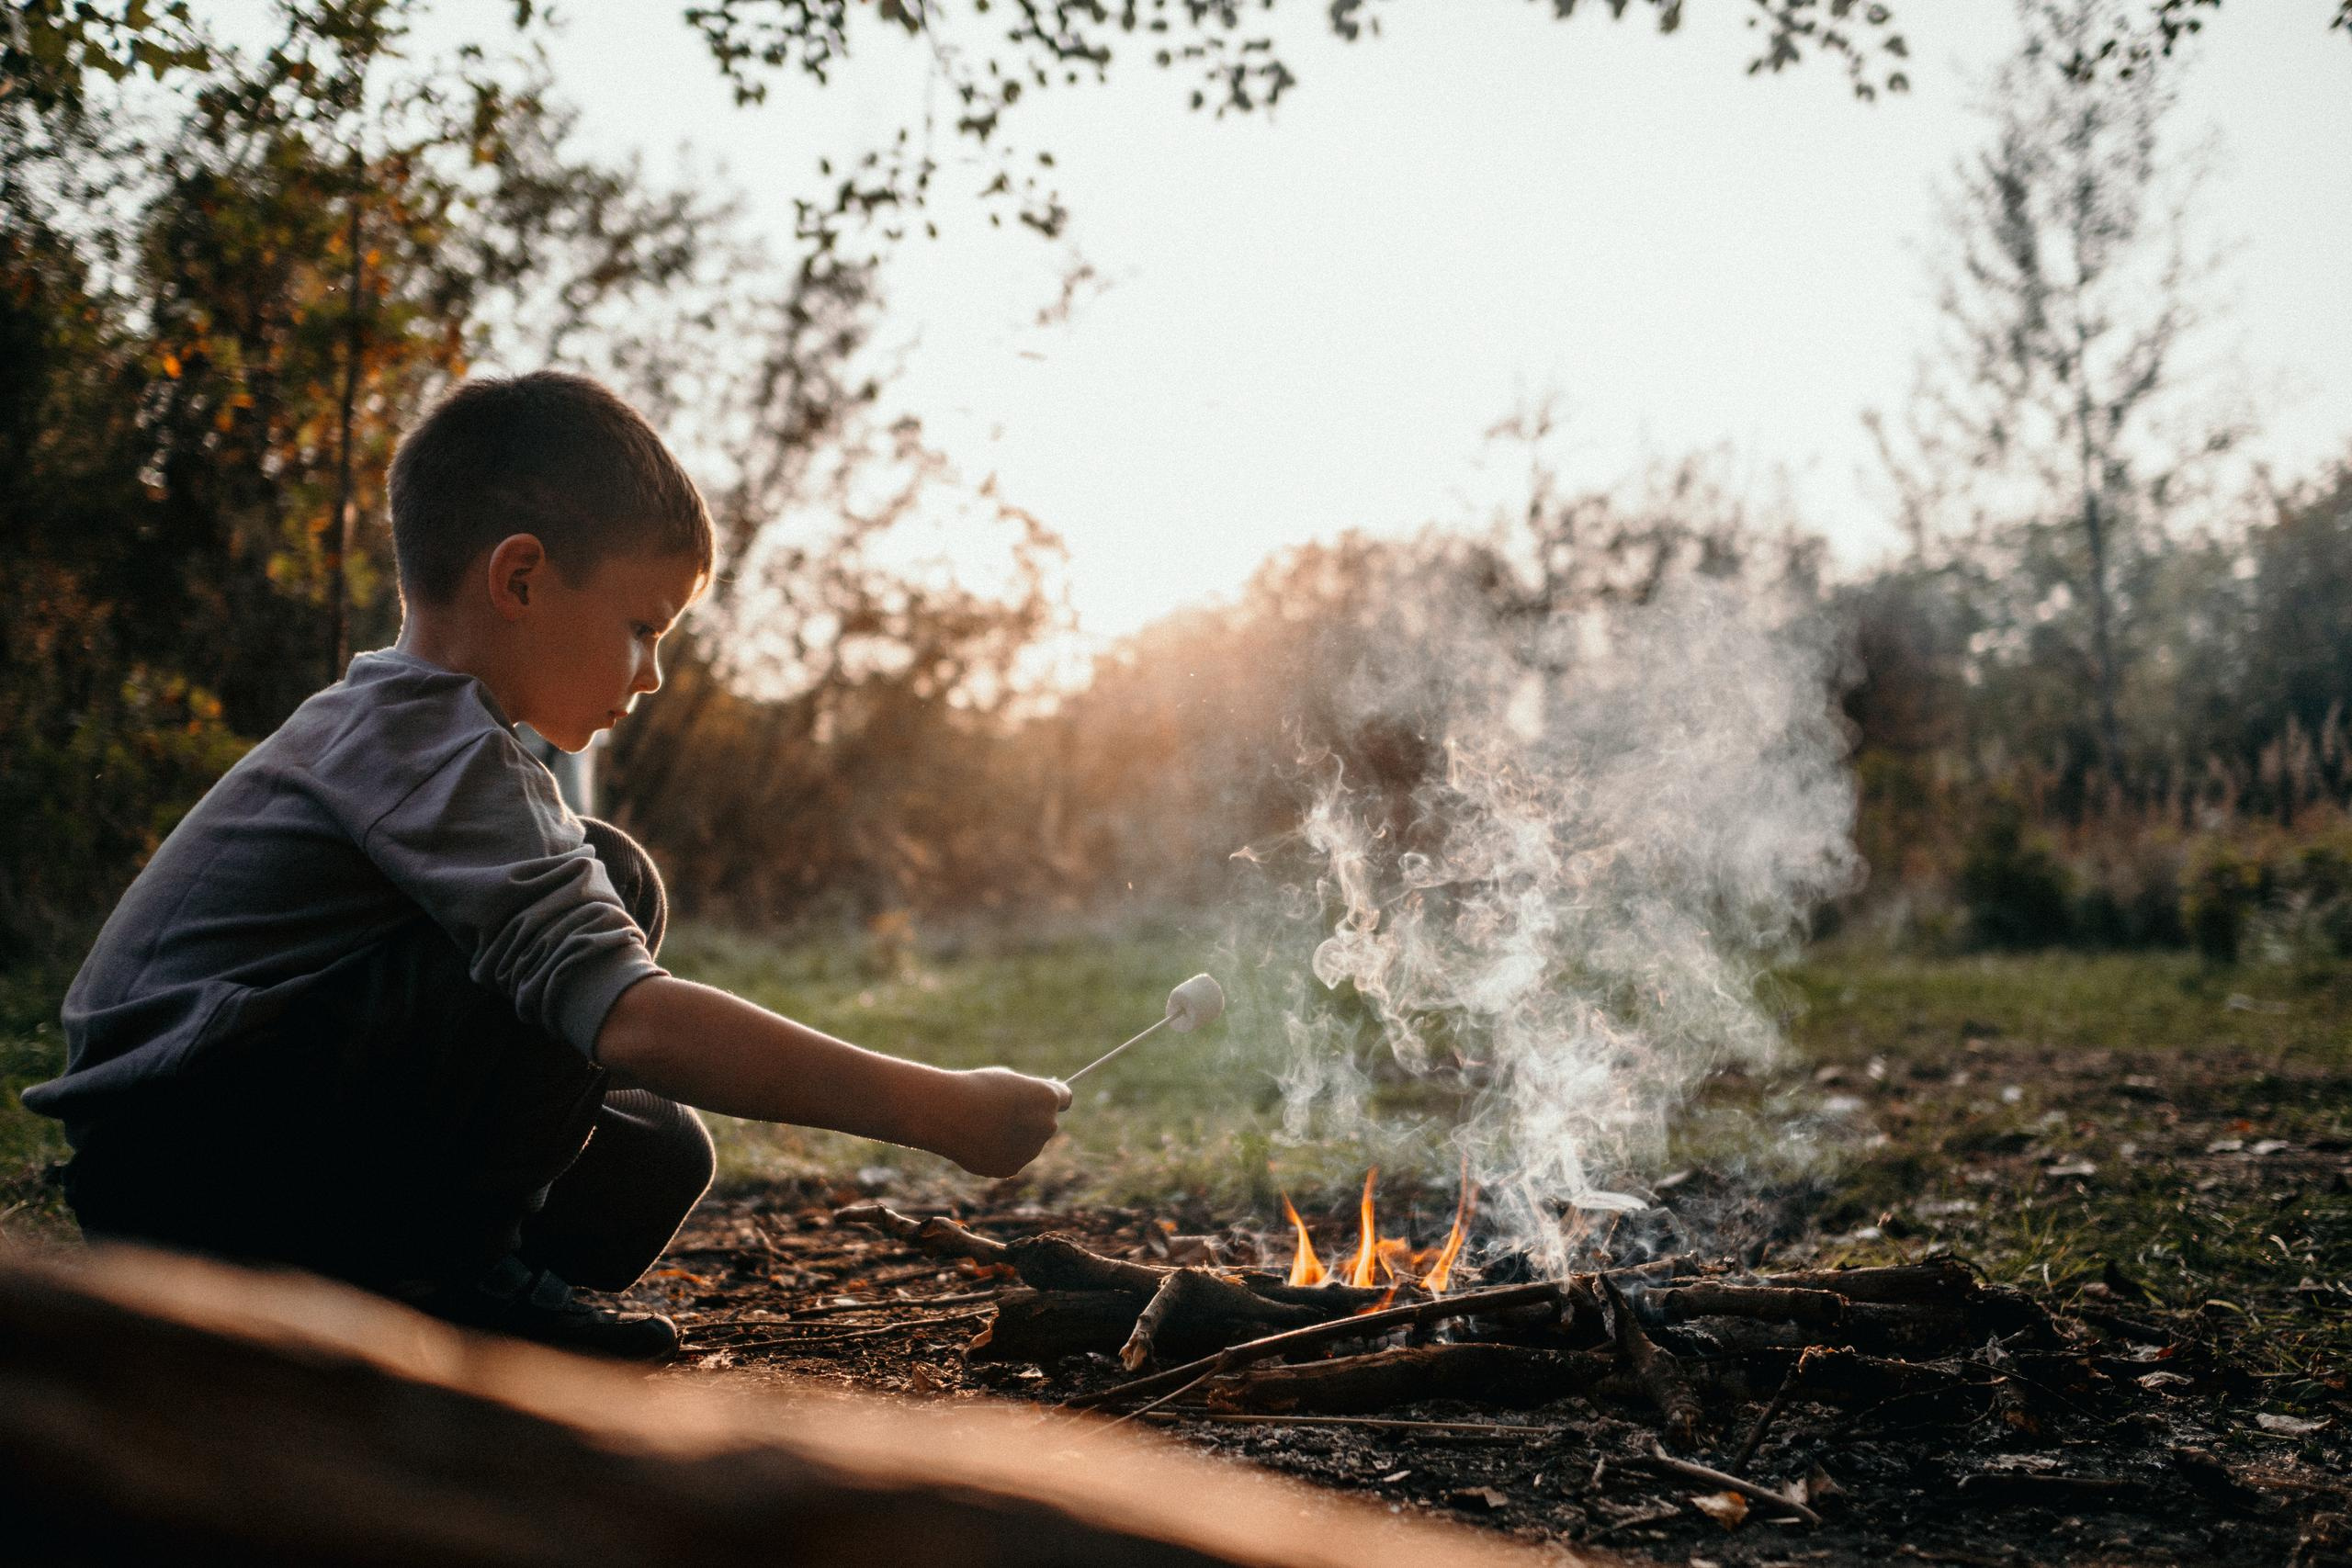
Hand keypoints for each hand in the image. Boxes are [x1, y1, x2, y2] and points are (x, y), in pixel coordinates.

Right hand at [938, 1067, 1070, 1177]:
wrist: (948, 1113)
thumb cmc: (975, 1089)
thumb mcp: (1007, 1080)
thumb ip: (1028, 1095)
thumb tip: (1036, 1104)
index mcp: (1048, 1098)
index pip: (1065, 1098)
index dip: (1052, 1098)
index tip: (1042, 1100)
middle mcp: (1046, 1125)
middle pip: (1047, 1123)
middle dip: (1031, 1120)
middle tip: (1005, 1113)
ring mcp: (1031, 1150)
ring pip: (1028, 1143)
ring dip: (1014, 1137)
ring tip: (984, 1127)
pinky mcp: (1013, 1168)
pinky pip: (1011, 1158)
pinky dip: (999, 1153)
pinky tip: (979, 1142)